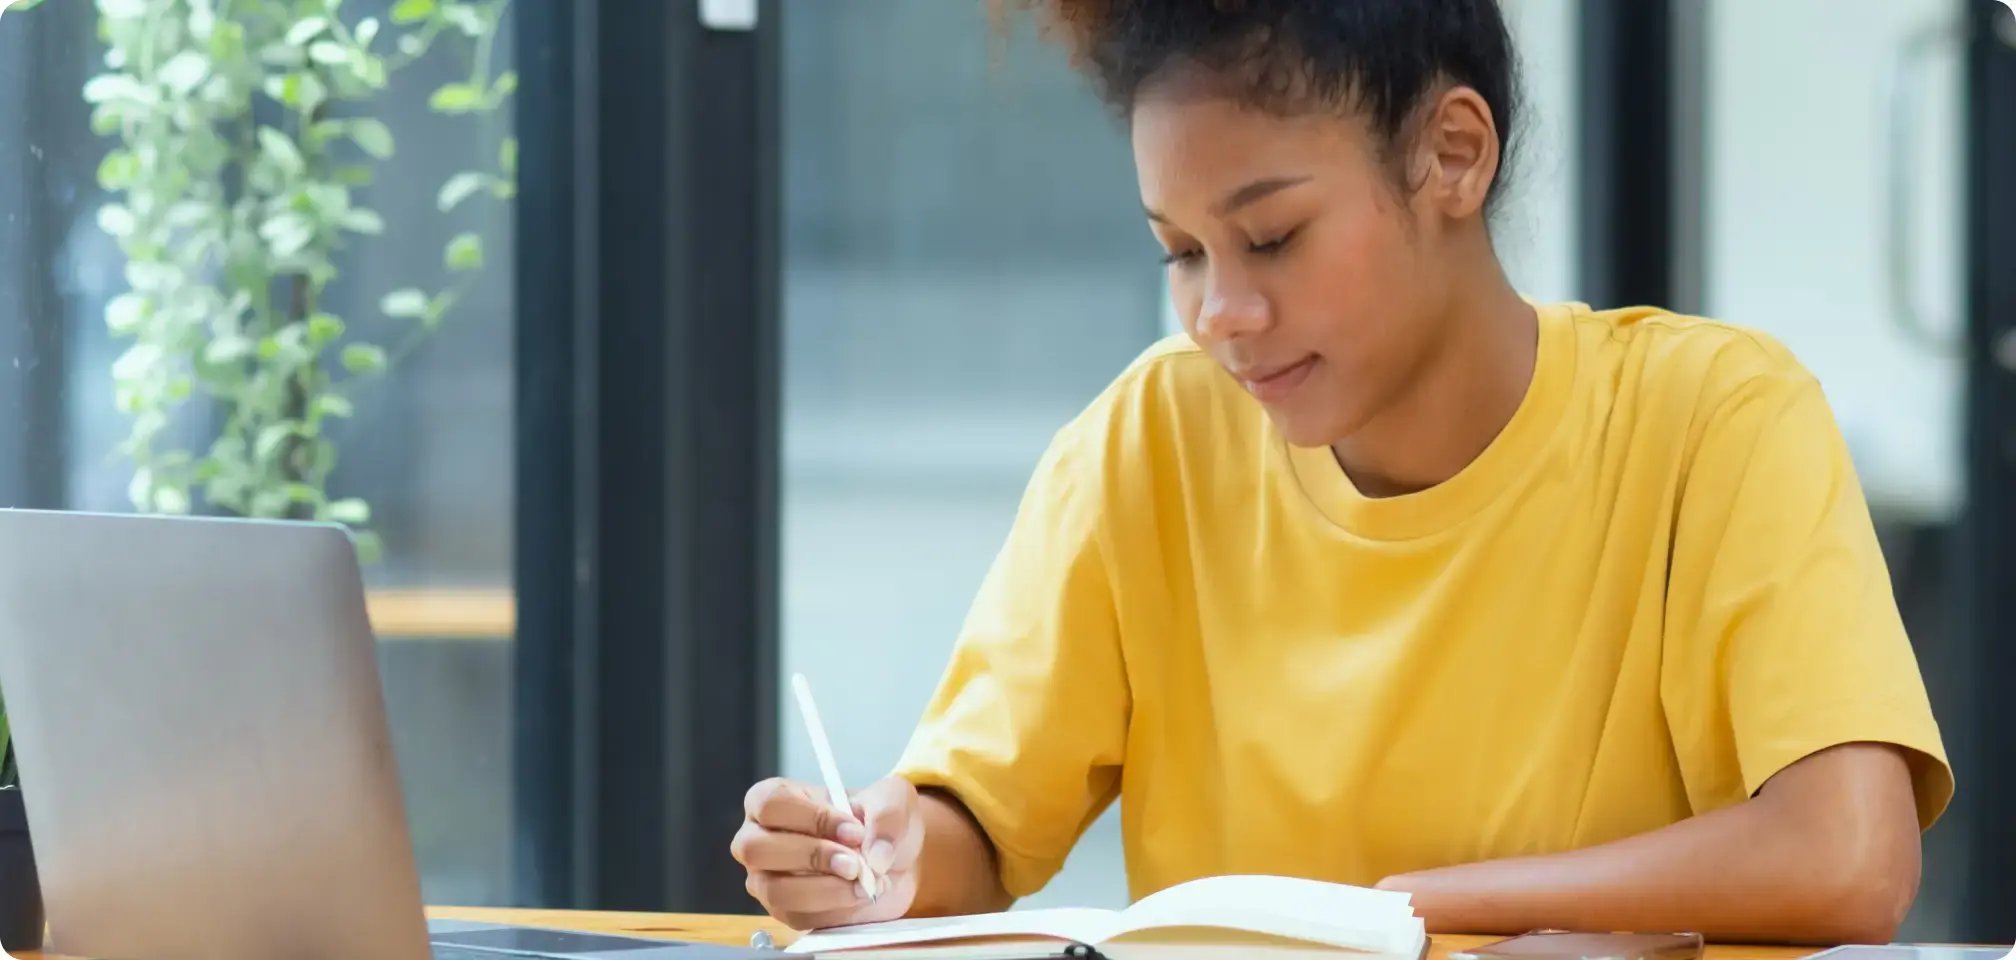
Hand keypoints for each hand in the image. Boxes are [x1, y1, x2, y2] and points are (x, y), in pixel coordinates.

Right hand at [732, 775, 925, 930]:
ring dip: (826, 889)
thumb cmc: (876, 820)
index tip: (854, 830)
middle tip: (856, 863)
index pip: (770, 803)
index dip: (812, 818)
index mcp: (772, 799)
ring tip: (864, 882)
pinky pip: (797, 917)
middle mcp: (758, 839)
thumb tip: (876, 855)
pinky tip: (860, 894)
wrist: (891, 859)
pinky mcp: (785, 912)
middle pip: (756, 849)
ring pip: (776, 890)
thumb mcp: (892, 800)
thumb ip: (887, 816)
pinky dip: (834, 908)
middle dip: (812, 856)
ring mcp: (766, 879)